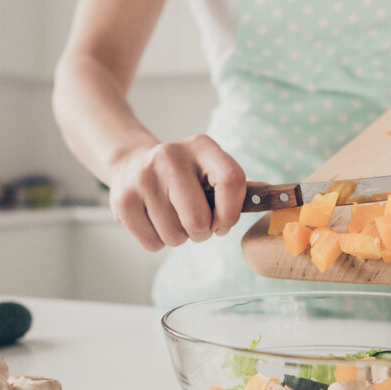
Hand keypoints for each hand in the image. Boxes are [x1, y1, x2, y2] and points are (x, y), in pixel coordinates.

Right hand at [107, 134, 246, 250]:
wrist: (130, 163)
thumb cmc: (181, 175)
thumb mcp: (208, 168)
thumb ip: (234, 185)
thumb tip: (267, 196)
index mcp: (201, 146)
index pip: (231, 180)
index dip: (231, 212)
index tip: (223, 223)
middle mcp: (170, 156)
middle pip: (198, 219)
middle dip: (201, 232)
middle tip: (195, 223)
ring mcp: (143, 177)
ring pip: (174, 236)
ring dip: (178, 237)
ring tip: (171, 216)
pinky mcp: (123, 200)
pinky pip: (152, 243)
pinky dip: (157, 241)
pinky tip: (153, 219)